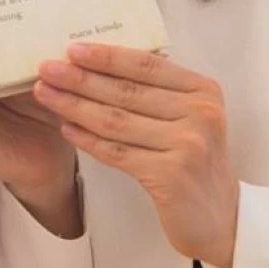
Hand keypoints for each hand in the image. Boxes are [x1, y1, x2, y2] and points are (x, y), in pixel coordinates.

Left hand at [35, 43, 238, 267]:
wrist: (222, 218)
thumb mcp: (190, 115)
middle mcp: (199, 113)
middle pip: (127, 91)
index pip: (146, 64)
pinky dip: (88, 140)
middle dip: (81, 78)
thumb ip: (158, 90)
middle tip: (47, 68)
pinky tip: (66, 129)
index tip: (71, 48)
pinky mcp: (171, 176)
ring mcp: (187, 145)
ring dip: (75, 105)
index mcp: (203, 90)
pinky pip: (118, 152)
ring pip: (117, 120)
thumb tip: (98, 62)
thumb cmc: (196, 160)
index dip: (106, 56)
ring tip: (46, 94)